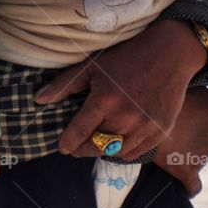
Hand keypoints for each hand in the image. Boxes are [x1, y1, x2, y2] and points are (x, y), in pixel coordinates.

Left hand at [37, 20, 207, 161]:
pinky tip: (116, 143)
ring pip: (115, 153)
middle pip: (95, 147)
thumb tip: (38, 101)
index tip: (61, 146)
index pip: (78, 132)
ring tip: (95, 143)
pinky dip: (122, 152)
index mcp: (104, 100)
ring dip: (101, 150)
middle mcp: (125, 117)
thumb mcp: (92, 65)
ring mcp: (145, 127)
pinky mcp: (160, 131)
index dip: (67, 143)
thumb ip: (64, 85)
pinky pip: (135, 153)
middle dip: (81, 149)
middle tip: (75, 146)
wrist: (169, 54)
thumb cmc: (126, 57)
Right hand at [154, 88, 207, 195]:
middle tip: (163, 126)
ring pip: (195, 151)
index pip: (206, 108)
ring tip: (159, 143)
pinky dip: (188, 186)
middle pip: (202, 131)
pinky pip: (193, 184)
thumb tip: (182, 89)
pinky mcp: (191, 171)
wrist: (140, 122)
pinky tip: (179, 186)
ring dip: (181, 150)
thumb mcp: (178, 86)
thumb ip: (187, 89)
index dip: (189, 109)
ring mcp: (206, 153)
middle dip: (187, 131)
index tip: (171, 109)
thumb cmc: (157, 98)